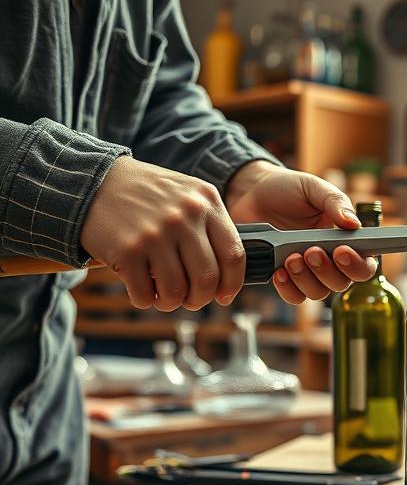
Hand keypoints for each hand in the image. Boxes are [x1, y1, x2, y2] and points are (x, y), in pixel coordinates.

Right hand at [80, 156, 244, 310]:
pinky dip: (145, 300)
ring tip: (166, 296)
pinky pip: (144, 294)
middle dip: (201, 299)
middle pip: (207, 278)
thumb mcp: (188, 194)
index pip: (234, 254)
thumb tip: (228, 274)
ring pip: (176, 291)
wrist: (95, 181)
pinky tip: (143, 290)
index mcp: (207, 202)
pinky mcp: (127, 250)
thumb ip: (211, 225)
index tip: (224, 296)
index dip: (232, 284)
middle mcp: (184, 216)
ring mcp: (155, 233)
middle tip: (192, 300)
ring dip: (172, 302)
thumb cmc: (148, 194)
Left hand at [227, 161, 376, 303]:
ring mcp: (308, 272)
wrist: (252, 192)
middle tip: (311, 251)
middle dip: (327, 271)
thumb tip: (353, 224)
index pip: (364, 264)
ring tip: (291, 257)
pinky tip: (279, 271)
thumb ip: (335, 202)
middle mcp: (330, 260)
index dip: (358, 265)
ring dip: (306, 279)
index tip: (342, 251)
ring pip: (318, 293)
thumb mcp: (314, 188)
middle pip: (341, 283)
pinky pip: (294, 297)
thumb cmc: (289, 189)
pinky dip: (288, 288)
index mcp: (345, 240)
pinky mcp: (285, 277)